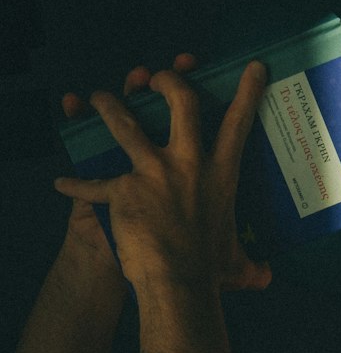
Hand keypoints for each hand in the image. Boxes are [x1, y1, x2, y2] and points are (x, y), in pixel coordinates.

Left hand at [54, 58, 271, 294]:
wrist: (179, 285)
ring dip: (109, 105)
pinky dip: (76, 185)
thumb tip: (265, 277)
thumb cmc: (210, 273)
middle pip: (181, 102)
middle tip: (155, 76)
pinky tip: (62, 183)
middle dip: (168, 81)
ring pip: (126, 123)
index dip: (247, 92)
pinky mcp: (124, 191)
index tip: (252, 67)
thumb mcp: (236, 264)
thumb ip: (250, 267)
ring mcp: (154, 173)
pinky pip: (94, 185)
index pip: (238, 125)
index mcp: (220, 176)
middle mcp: (188, 165)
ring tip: (98, 97)